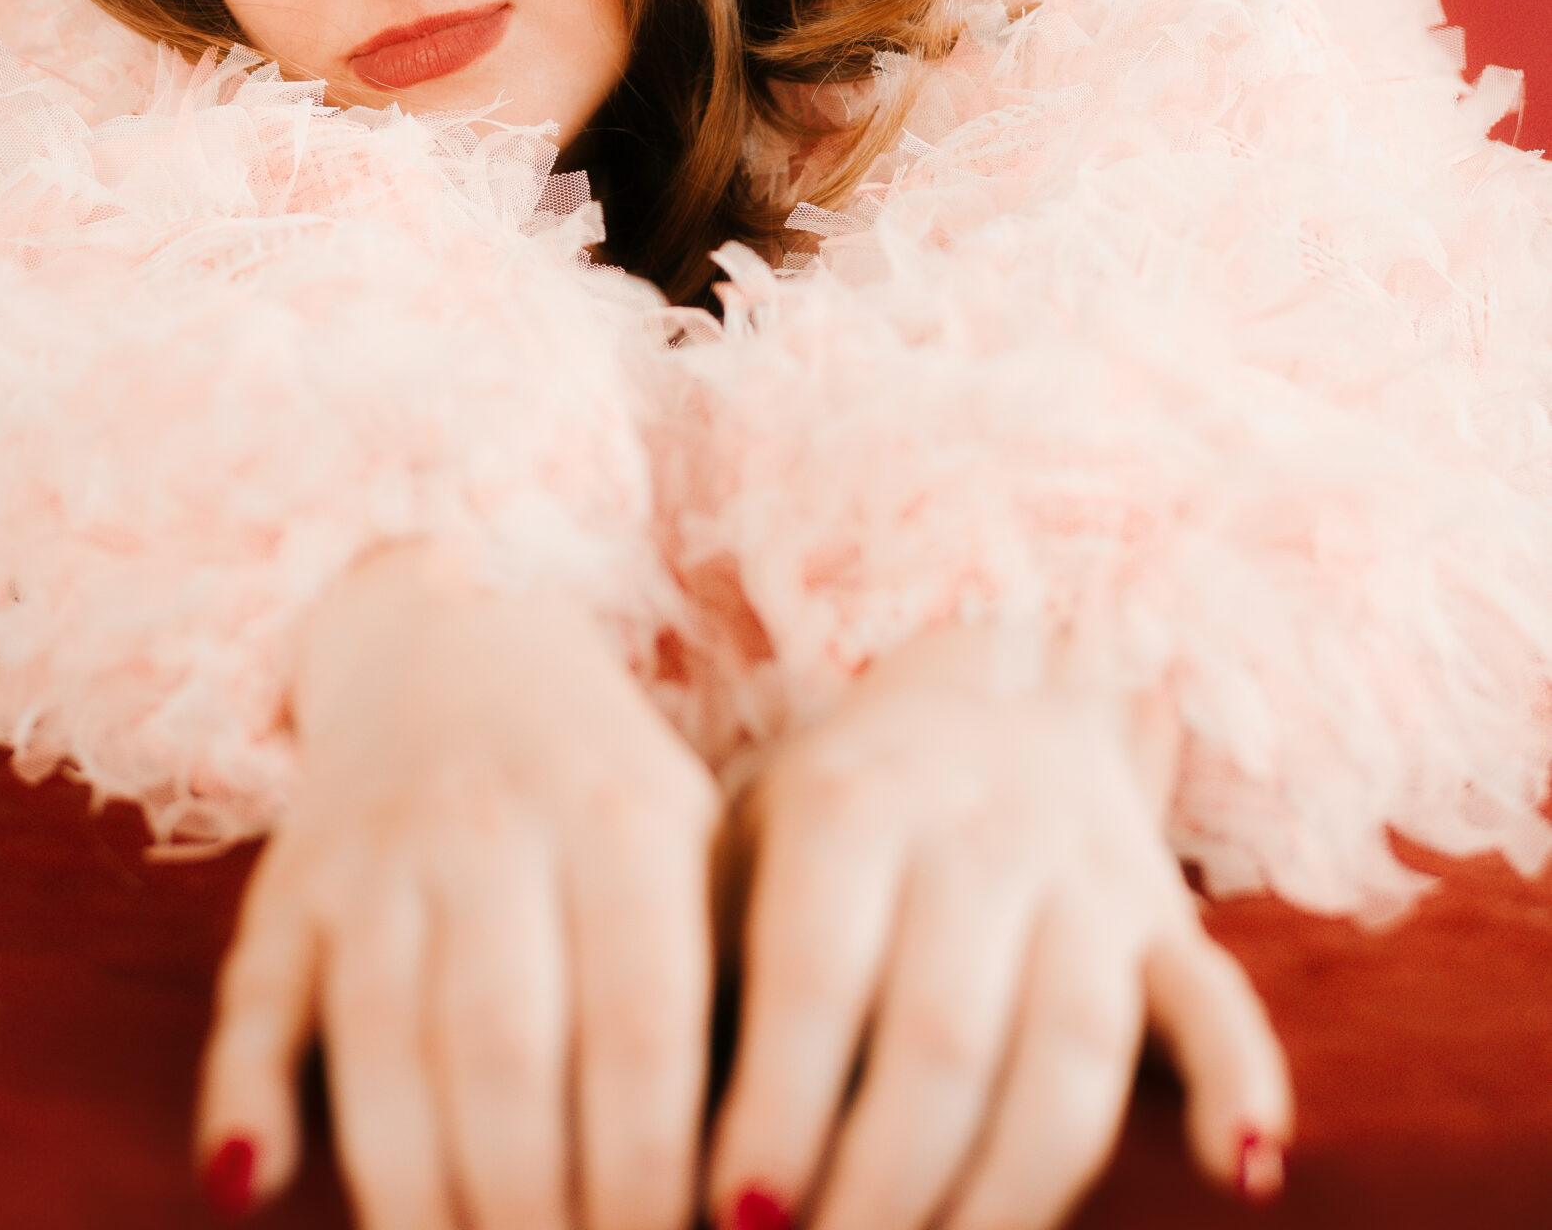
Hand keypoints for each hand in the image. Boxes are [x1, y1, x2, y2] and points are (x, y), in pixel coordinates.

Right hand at [195, 542, 720, 1229]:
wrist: (455, 640)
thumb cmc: (600, 790)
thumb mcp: (686, 844)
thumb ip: (712, 993)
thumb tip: (748, 1191)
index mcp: (618, 819)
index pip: (639, 1023)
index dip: (649, 1168)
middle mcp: (490, 827)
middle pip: (505, 1052)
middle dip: (536, 1210)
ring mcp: (377, 853)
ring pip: (382, 1042)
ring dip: (418, 1196)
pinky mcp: (286, 884)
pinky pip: (254, 997)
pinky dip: (245, 1094)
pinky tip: (252, 1185)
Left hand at [707, 627, 1292, 1229]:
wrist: (996, 693)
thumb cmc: (831, 817)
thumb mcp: (748, 843)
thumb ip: (704, 967)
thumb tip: (632, 1131)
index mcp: (852, 801)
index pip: (816, 969)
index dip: (779, 1106)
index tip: (734, 1219)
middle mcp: (975, 826)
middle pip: (941, 1033)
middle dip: (880, 1184)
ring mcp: (1086, 871)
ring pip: (1069, 1046)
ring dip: (1008, 1192)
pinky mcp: (1170, 920)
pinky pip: (1220, 1001)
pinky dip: (1239, 1085)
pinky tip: (1233, 1177)